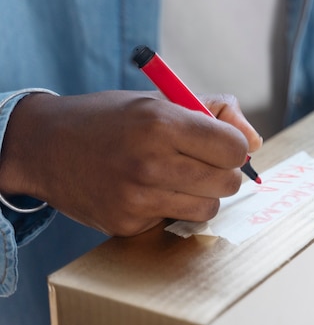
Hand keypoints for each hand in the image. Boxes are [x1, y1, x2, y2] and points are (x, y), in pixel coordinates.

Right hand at [0, 90, 262, 235]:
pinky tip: (147, 193)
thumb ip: (216, 112)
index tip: (221, 147)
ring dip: (202, 196)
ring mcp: (137, 198)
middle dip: (222, 174)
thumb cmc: (112, 119)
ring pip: (208, 209)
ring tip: (178, 180)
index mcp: (162, 123)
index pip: (233, 148)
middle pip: (228, 183)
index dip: (233, 147)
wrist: (46, 146)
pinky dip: (170, 210)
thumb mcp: (160, 100)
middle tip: (202, 166)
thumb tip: (255, 144)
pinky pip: (175, 222)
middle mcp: (150, 162)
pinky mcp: (127, 224)